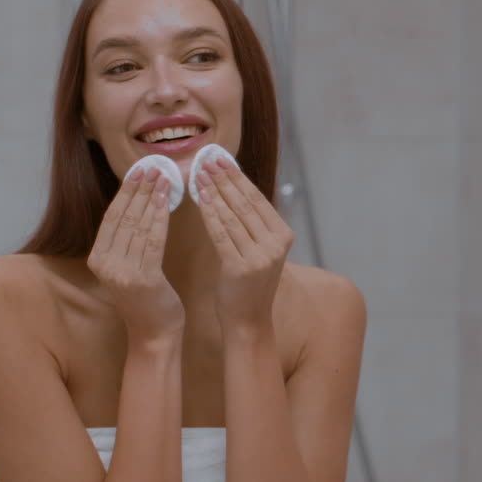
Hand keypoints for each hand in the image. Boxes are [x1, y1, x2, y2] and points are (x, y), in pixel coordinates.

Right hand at [87, 167, 184, 342]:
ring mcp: (121, 272)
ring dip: (152, 199)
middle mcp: (104, 264)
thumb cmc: (147, 297)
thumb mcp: (129, 266)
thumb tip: (137, 202)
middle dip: (139, 190)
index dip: (126, 191)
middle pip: (123, 217)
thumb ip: (127, 240)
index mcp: (97, 258)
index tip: (139, 170)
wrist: (154, 332)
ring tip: (164, 178)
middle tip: (154, 167)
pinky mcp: (141, 279)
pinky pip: (152, 241)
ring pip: (138, 226)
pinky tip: (168, 202)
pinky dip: (160, 218)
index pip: (112, 216)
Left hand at [194, 156, 292, 333]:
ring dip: (214, 191)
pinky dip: (210, 214)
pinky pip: (222, 233)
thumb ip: (253, 225)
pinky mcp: (241, 267)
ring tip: (198, 174)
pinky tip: (200, 199)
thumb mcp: (260, 251)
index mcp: (284, 235)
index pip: (257, 199)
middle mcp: (276, 243)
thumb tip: (235, 189)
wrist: (249, 321)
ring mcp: (261, 255)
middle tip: (206, 160)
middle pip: (245, 203)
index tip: (220, 159)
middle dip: (224, 179)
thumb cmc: (248, 285)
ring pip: (233, 215)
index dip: (237, 177)